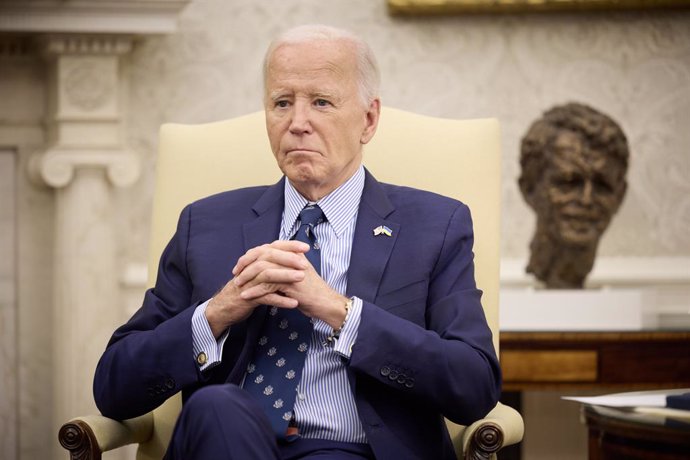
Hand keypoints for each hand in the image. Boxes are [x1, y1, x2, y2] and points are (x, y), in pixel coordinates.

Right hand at [205, 241, 308, 337]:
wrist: (226, 307)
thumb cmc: (247, 289)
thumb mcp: (258, 273)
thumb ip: (272, 264)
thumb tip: (294, 256)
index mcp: (256, 259)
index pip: (273, 247)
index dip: (289, 246)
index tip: (306, 247)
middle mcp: (251, 267)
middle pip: (270, 257)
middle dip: (288, 259)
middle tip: (305, 263)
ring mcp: (249, 282)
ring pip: (267, 275)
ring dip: (286, 276)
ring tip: (302, 278)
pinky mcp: (248, 297)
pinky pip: (266, 297)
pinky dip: (281, 300)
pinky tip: (294, 303)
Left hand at [234, 241, 348, 329]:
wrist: (325, 303)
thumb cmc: (311, 291)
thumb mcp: (296, 274)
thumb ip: (284, 266)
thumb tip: (264, 265)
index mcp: (293, 253)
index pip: (267, 248)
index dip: (252, 255)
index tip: (240, 265)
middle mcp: (292, 258)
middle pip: (262, 255)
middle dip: (246, 264)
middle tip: (236, 274)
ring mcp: (292, 269)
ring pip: (263, 269)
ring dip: (248, 278)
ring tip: (238, 286)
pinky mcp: (291, 284)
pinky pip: (267, 285)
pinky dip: (255, 291)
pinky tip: (246, 296)